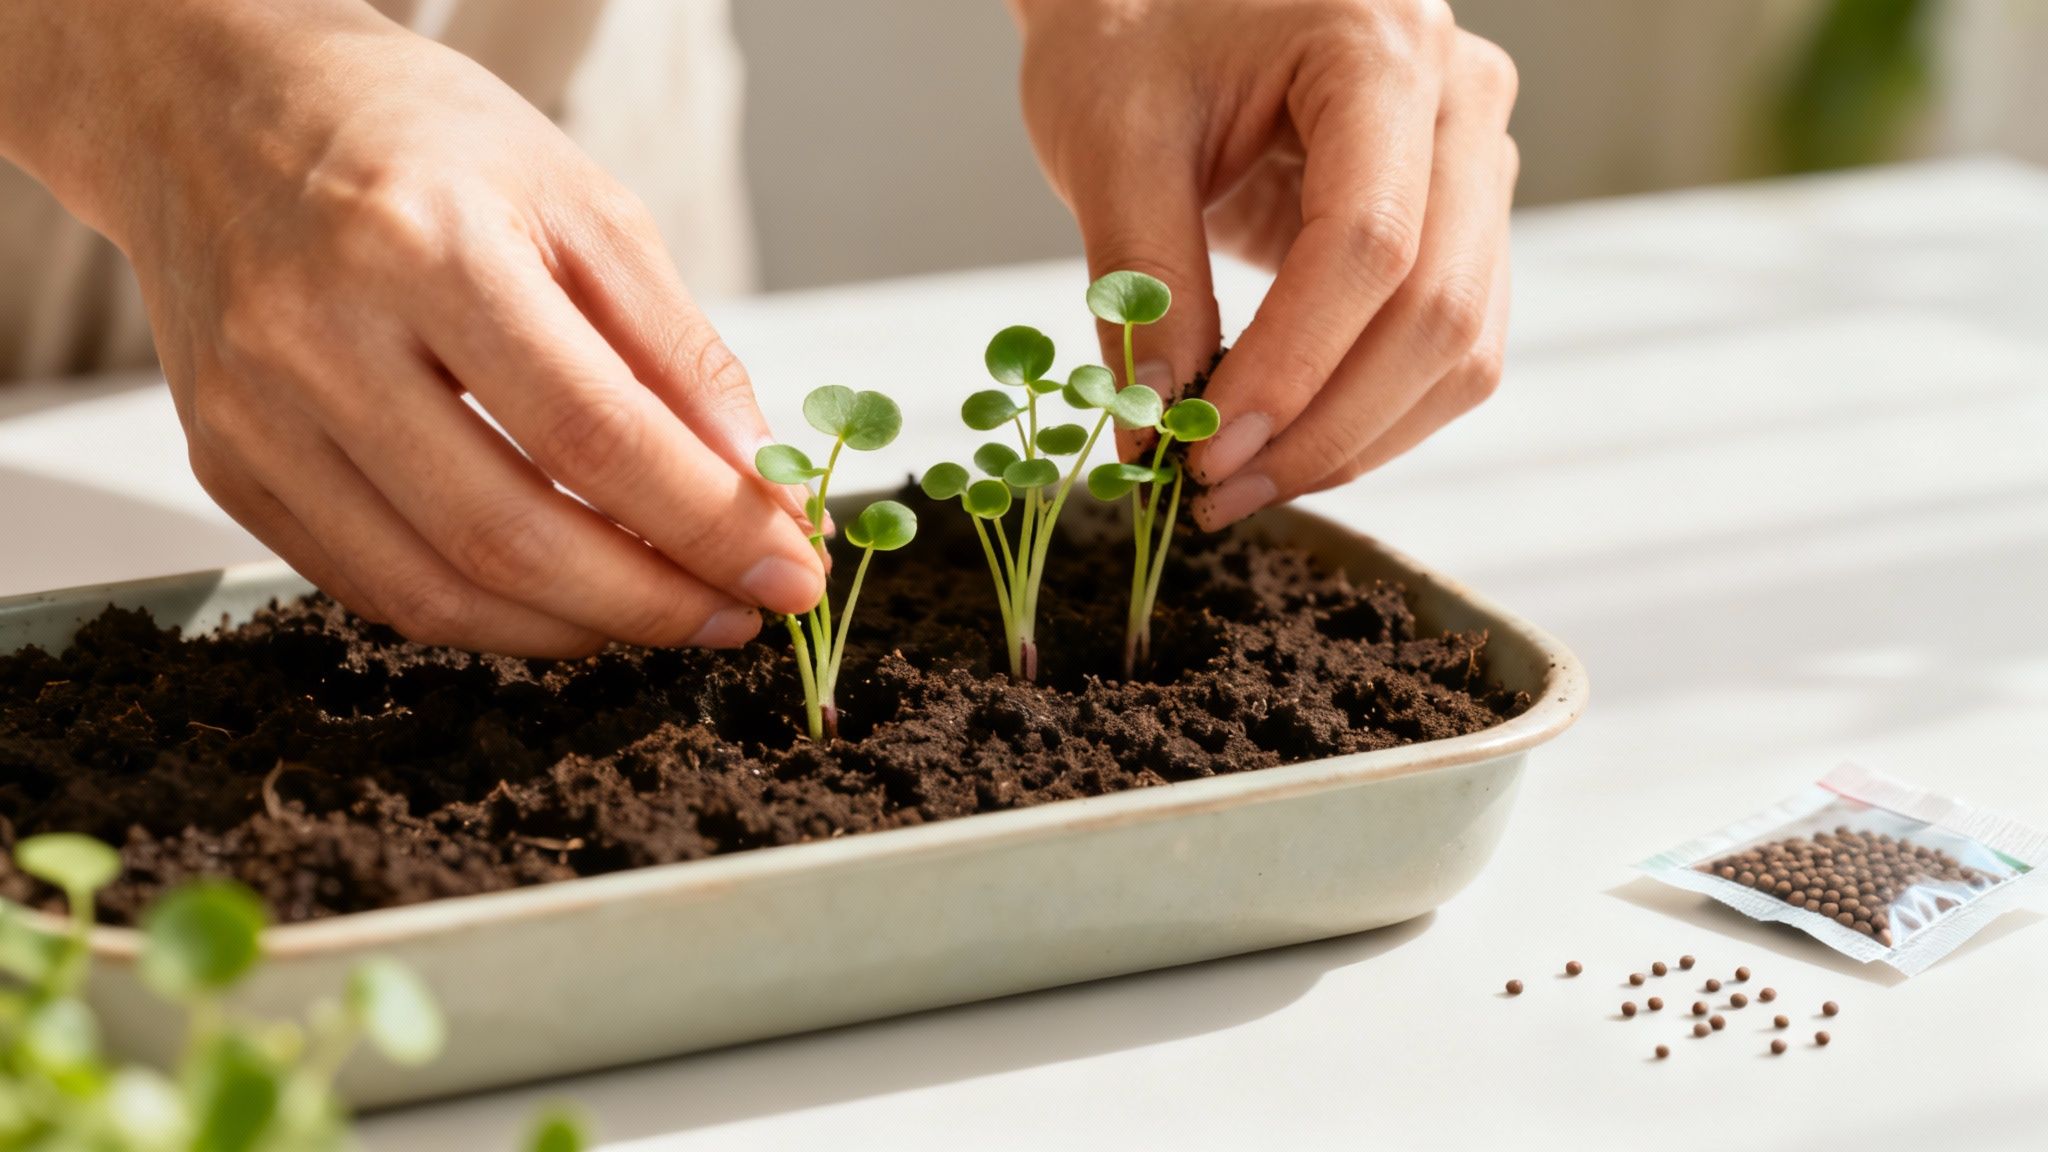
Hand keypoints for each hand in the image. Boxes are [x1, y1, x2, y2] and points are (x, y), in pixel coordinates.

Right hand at [5, 0, 824, 655]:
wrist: (220, 106)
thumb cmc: (415, 139)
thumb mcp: (581, 204)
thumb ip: (677, 352)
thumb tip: (758, 483)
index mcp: (421, 245)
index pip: (594, 434)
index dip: (708, 522)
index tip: (789, 567)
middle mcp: (316, 337)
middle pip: (510, 534)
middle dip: (653, 600)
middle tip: (738, 613)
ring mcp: (255, 414)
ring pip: (436, 590)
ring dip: (577, 628)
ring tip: (666, 611)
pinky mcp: (226, 466)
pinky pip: (373, 588)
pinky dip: (487, 616)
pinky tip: (563, 599)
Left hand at [1014, 0, 1518, 526]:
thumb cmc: (1130, 28)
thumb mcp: (1109, 136)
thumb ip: (1140, 278)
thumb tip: (1161, 424)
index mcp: (1379, 48)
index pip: (1368, 243)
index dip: (1292, 367)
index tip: (1205, 448)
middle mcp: (1460, 98)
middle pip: (1439, 309)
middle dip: (1327, 428)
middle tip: (1217, 493)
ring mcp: (1476, 159)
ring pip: (1464, 347)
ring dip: (1357, 440)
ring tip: (1242, 484)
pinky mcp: (1461, 219)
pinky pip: (1449, 346)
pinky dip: (1373, 414)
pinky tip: (1285, 444)